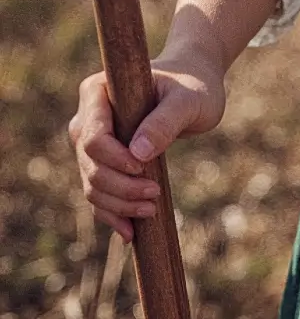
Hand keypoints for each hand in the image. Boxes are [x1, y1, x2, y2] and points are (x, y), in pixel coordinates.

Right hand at [68, 48, 226, 244]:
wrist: (194, 87)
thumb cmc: (193, 87)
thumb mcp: (188, 100)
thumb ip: (165, 122)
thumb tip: (138, 154)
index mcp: (97, 92)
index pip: (93, 137)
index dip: (114, 159)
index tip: (143, 169)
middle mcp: (86, 118)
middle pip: (90, 165)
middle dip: (120, 187)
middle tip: (155, 195)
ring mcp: (90, 143)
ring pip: (92, 184)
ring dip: (118, 204)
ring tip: (151, 209)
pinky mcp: (103, 163)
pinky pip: (99, 194)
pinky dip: (113, 213)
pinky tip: (131, 232)